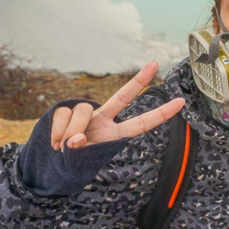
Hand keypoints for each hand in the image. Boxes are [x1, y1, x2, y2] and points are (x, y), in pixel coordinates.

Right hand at [50, 61, 184, 150]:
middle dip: (139, 80)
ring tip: (62, 147)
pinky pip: (63, 114)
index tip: (181, 102)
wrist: (48, 163)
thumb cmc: (70, 165)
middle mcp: (103, 121)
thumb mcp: (79, 163)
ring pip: (83, 110)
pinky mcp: (66, 110)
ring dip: (70, 131)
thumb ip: (79, 151)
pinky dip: (57, 131)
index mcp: (114, 136)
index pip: (141, 124)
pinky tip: (54, 142)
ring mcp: (85, 114)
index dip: (161, 114)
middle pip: (123, 97)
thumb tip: (75, 138)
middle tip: (156, 63)